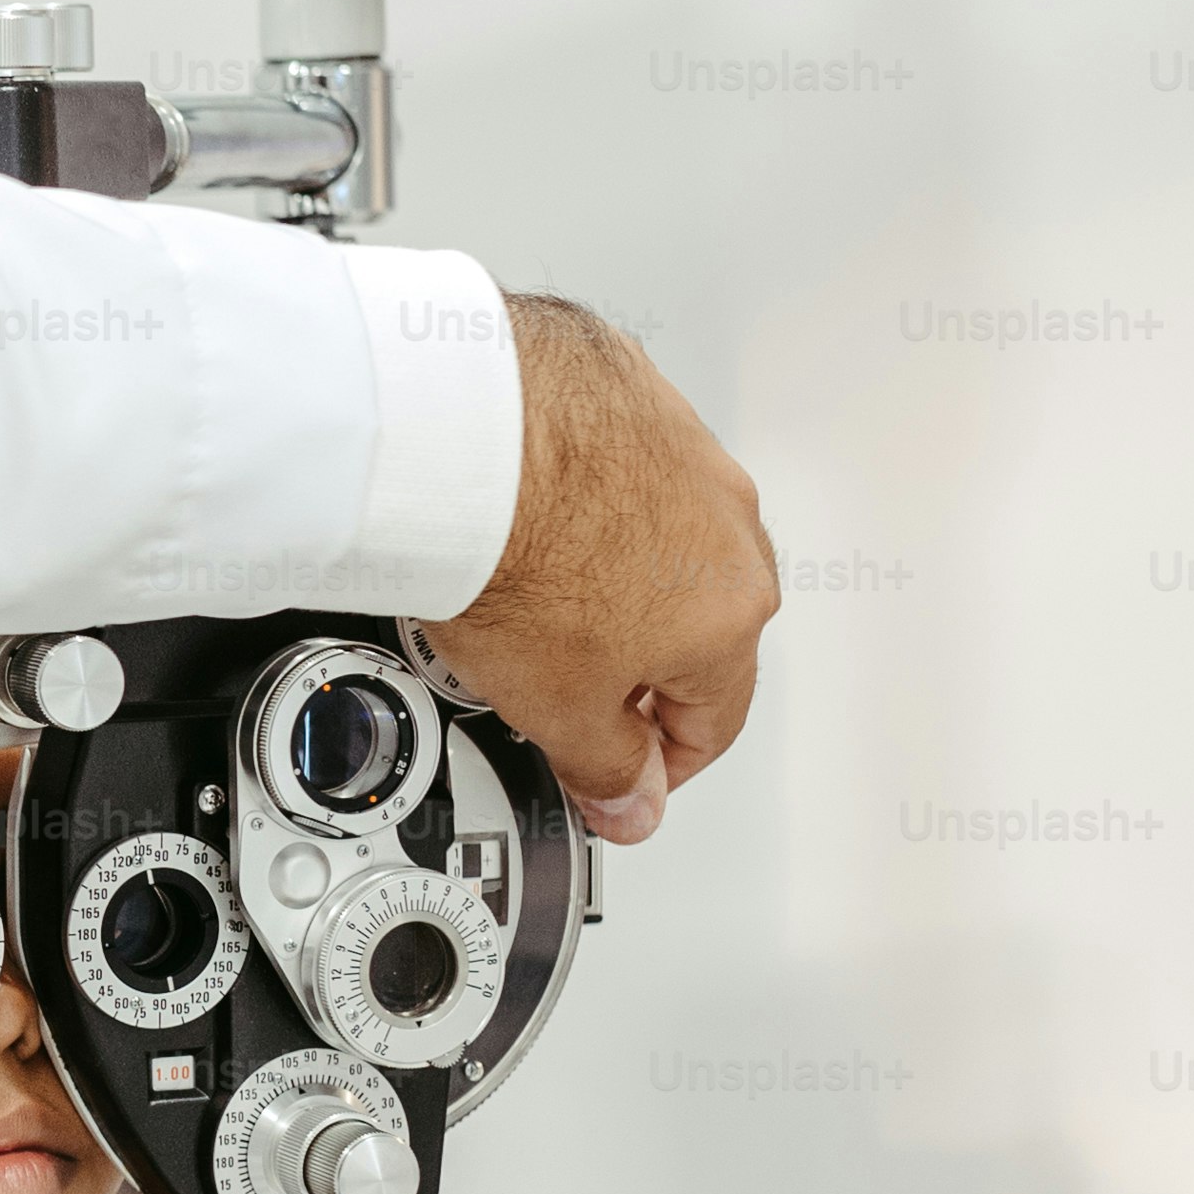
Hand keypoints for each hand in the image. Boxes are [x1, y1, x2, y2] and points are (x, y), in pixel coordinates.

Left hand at [423, 294, 772, 845]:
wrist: (460, 436)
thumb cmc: (515, 555)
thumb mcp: (556, 706)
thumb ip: (605, 766)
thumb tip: (634, 803)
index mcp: (733, 611)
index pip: (715, 720)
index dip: (658, 764)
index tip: (619, 774)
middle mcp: (728, 522)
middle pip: (694, 625)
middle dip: (635, 668)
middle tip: (562, 686)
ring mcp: (685, 448)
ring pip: (660, 539)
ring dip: (612, 577)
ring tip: (529, 590)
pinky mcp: (632, 390)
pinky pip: (615, 463)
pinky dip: (580, 494)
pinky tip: (523, 510)